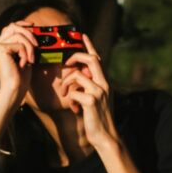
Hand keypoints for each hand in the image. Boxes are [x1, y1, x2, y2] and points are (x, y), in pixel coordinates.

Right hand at [0, 21, 37, 109]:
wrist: (13, 91)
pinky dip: (25, 53)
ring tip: (31, 59)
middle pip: (13, 26)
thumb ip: (24, 44)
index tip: (32, 25)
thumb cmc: (20, 78)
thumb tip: (33, 30)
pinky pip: (19, 44)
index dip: (21, 24)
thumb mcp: (24, 57)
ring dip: (29, 46)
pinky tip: (23, 64)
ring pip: (18, 34)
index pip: (9, 27)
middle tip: (37, 46)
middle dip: (28, 33)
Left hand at [53, 34, 118, 149]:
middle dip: (75, 57)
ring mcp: (98, 92)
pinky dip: (70, 100)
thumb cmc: (97, 119)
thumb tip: (77, 78)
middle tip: (67, 64)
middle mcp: (103, 84)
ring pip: (77, 76)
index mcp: (104, 82)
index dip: (89, 46)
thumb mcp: (94, 100)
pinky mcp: (91, 101)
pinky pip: (73, 93)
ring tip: (66, 96)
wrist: (105, 137)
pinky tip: (74, 109)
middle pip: (90, 60)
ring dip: (67, 85)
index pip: (97, 59)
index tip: (83, 35)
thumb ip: (88, 88)